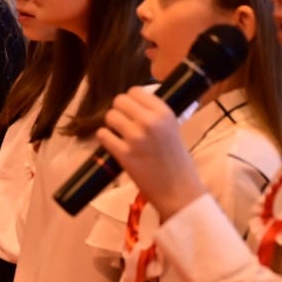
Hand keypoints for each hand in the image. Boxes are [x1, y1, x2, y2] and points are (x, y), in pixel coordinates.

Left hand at [96, 88, 207, 218]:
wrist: (179, 190)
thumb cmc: (177, 159)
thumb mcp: (172, 128)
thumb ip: (155, 114)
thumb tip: (134, 101)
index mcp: (165, 113)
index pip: (135, 91)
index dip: (130, 100)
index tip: (132, 109)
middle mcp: (150, 122)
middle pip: (119, 101)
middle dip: (119, 110)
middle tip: (124, 122)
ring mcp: (135, 138)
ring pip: (109, 116)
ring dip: (111, 124)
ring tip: (119, 133)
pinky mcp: (124, 154)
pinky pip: (103, 135)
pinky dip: (105, 138)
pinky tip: (113, 143)